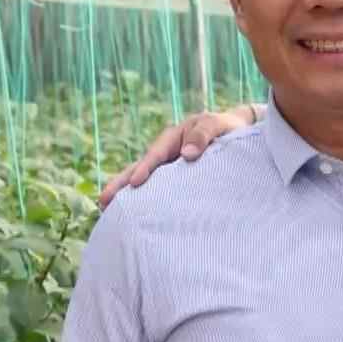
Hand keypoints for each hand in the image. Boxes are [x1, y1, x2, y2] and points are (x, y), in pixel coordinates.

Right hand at [97, 104, 257, 207]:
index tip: (136, 183)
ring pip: (144, 182)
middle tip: (104, 201)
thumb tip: (187, 154)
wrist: (238, 132)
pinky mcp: (175, 182)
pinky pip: (157, 191)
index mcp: (172, 139)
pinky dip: (144, 201)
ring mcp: (168, 169)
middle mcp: (165, 154)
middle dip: (121, 184)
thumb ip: (204, 135)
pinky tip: (135, 216)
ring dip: (126, 195)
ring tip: (107, 211)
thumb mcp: (218, 124)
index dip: (146, 168)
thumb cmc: (228, 128)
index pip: (156, 155)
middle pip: (139, 169)